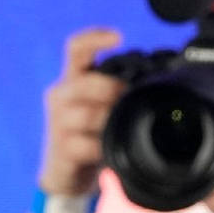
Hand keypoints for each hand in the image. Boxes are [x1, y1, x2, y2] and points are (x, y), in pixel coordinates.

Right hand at [38, 28, 124, 197]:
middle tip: (128, 101)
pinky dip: (103, 147)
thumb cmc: (88, 135)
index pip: (75, 49)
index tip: (118, 38)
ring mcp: (58, 123)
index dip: (94, 38)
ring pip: (89, 114)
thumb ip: (115, 90)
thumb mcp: (99, 107)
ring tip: (119, 128)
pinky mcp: (62, 148)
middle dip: (113, 90)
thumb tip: (155, 78)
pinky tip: (109, 150)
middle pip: (87, 82)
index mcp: (71, 80)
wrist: (65, 174)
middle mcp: (60, 97)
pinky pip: (89, 144)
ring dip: (110, 121)